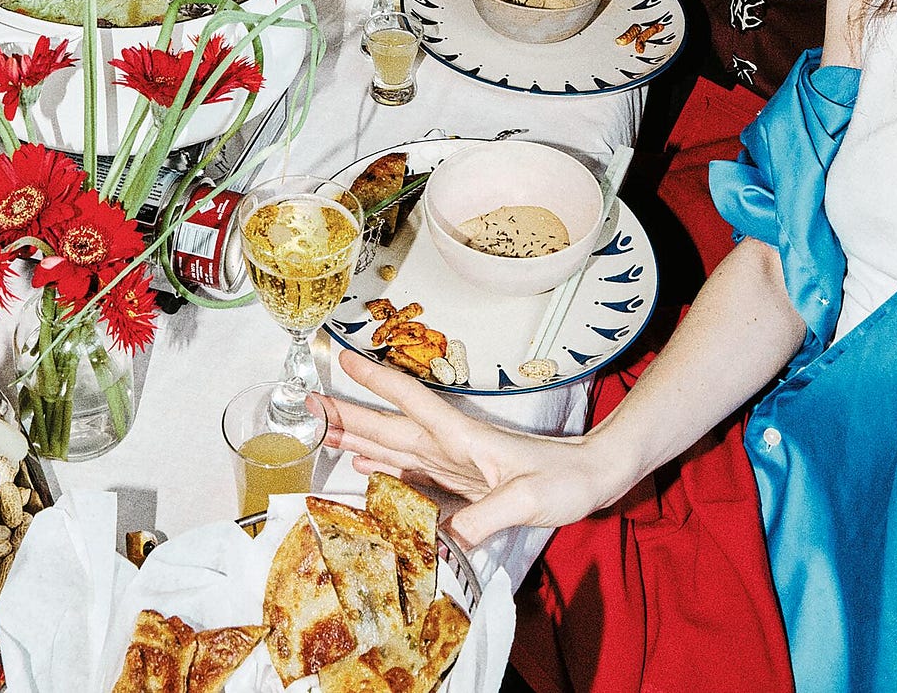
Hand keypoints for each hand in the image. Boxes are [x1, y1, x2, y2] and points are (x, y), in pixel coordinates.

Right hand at [313, 353, 632, 547]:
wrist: (592, 477)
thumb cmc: (566, 479)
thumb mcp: (529, 499)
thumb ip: (485, 517)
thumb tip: (437, 539)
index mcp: (462, 437)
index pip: (410, 402)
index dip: (376, 380)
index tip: (341, 357)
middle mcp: (450, 446)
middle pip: (389, 425)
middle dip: (348, 413)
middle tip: (304, 405)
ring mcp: (454, 464)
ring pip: (394, 446)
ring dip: (357, 437)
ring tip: (320, 432)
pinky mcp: (462, 484)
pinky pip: (411, 473)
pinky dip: (382, 467)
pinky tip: (363, 467)